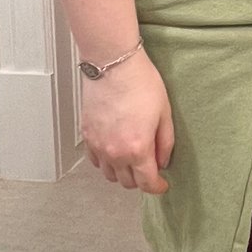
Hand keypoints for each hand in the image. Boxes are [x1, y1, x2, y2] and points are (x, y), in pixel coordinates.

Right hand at [81, 48, 174, 193]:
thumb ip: (165, 143)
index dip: (157, 187)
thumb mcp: (164, 114)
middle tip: (149, 167)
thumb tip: (163, 162)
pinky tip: (114, 150)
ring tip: (131, 159)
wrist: (114, 64)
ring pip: (109, 175)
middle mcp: (115, 152)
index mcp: (137, 149)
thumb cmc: (141, 83)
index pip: (146, 183)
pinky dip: (105, 162)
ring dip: (122, 172)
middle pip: (127, 183)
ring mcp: (98, 145)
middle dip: (140, 179)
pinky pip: (95, 160)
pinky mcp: (87, 135)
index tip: (161, 184)